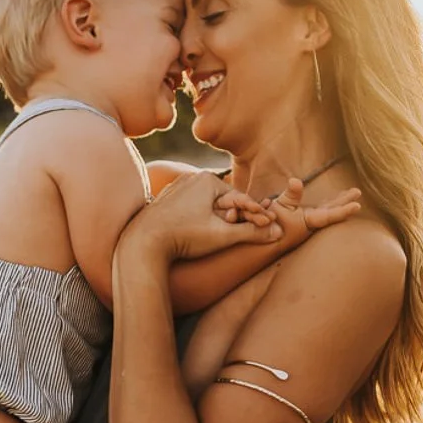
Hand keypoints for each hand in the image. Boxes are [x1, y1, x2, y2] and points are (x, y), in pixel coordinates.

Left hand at [125, 169, 288, 263]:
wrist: (143, 244)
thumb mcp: (222, 236)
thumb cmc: (184, 236)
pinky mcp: (165, 202)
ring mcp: (177, 189)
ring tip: (221, 237)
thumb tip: (279, 232)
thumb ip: (251, 233)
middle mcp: (191, 178)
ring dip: (217, 221)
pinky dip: (199, 221)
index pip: (239, 199)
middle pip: (223, 202)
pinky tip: (199, 236)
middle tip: (249, 232)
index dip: (254, 215)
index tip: (268, 226)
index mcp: (207, 180)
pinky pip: (191, 211)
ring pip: (207, 207)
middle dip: (235, 218)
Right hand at [268, 177, 361, 238]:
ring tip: (347, 194)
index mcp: (309, 221)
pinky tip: (329, 201)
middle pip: (332, 209)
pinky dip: (327, 204)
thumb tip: (296, 180)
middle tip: (358, 191)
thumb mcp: (279, 208)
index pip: (330, 215)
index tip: (358, 205)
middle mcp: (311, 222)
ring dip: (337, 201)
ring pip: (326, 209)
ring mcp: (307, 221)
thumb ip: (290, 195)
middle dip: (345, 200)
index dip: (344, 210)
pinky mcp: (302, 219)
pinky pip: (318, 209)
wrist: (262, 241)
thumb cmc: (271, 225)